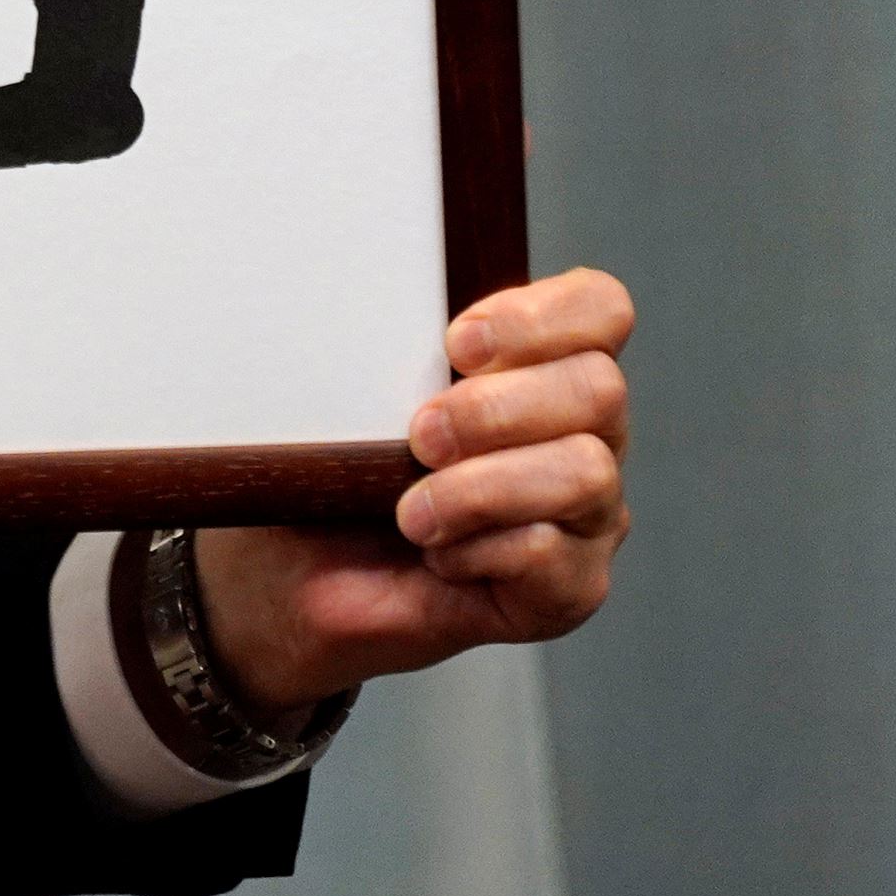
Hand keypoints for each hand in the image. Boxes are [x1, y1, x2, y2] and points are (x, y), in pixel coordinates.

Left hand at [192, 268, 633, 715]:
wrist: (295, 572)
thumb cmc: (335, 471)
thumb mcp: (349, 397)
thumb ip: (388, 355)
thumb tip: (381, 335)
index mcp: (544, 365)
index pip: (600, 308)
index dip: (540, 318)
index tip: (457, 344)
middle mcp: (585, 432)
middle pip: (599, 389)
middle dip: (496, 409)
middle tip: (420, 436)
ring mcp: (588, 513)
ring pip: (584, 473)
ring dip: (483, 486)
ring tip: (412, 511)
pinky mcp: (570, 588)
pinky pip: (550, 555)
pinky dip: (479, 551)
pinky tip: (435, 555)